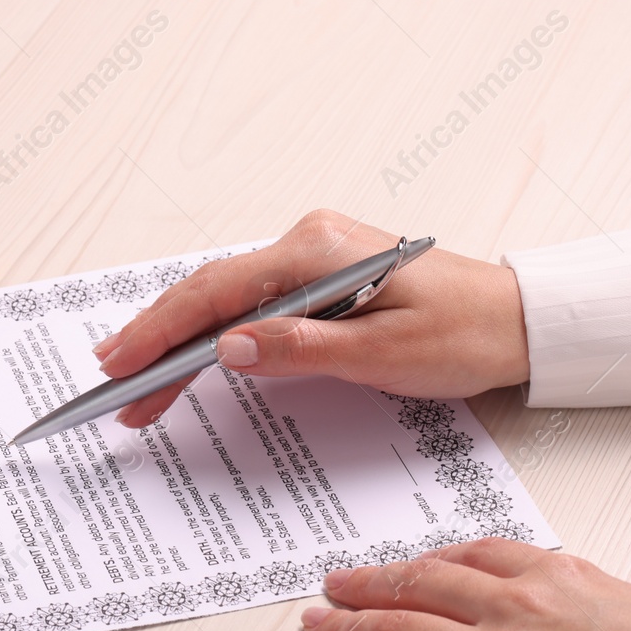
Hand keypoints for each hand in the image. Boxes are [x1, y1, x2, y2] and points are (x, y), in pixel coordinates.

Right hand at [93, 210, 529, 427]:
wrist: (515, 321)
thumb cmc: (463, 333)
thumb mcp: (383, 352)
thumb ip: (302, 347)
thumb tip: (227, 348)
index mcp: (317, 251)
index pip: (217, 292)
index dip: (161, 330)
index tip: (120, 363)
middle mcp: (306, 243)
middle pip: (210, 295)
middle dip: (157, 342)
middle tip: (115, 387)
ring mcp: (310, 259)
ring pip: (224, 301)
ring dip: (179, 343)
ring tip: (138, 384)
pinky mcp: (318, 281)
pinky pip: (250, 306)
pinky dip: (214, 336)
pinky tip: (187, 360)